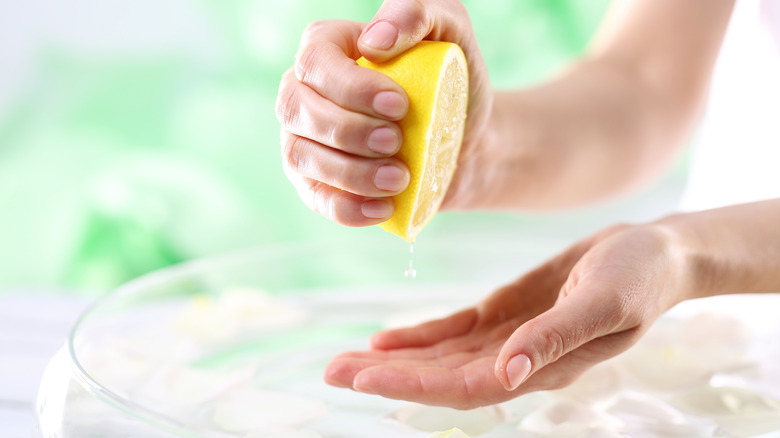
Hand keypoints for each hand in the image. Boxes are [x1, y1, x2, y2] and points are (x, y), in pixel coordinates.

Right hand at [275, 0, 492, 225]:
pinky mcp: (318, 182)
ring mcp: (305, 140)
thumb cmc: (452, 81)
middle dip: (348, 130)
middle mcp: (305, 92)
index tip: (399, 104)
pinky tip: (383, 208)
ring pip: (300, 156)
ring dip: (349, 172)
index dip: (350, 86)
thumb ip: (417, 13)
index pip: (316, 61)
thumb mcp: (450, 30)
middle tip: (398, 141)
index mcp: (328, 49)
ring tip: (399, 178)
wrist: (466, 140)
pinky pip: (316, 198)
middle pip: (298, 109)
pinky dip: (347, 208)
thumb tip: (375, 42)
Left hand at [324, 223, 690, 408]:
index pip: (465, 386)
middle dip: (386, 374)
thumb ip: (555, 339)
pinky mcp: (503, 313)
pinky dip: (418, 337)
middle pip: (440, 376)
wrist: (654, 252)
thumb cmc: (639, 276)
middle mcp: (516, 359)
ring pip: (439, 357)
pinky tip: (385, 339)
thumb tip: (507, 376)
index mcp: (539, 364)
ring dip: (392, 359)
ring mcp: (507, 338)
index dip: (413, 384)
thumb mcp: (603, 303)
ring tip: (344, 359)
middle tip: (331, 370)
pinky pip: (452, 331)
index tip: (364, 377)